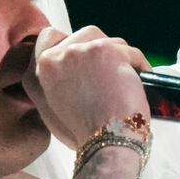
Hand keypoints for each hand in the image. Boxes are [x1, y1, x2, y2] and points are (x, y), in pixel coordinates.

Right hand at [22, 26, 151, 148]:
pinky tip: (141, 80)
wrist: (105, 143)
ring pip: (108, 40)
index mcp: (38, 73)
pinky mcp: (106, 51)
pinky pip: (130, 51)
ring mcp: (80, 51)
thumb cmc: (85, 134)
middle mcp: (54, 58)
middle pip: (84, 35)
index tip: (86, 56)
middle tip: (111, 72)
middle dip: (100, 49)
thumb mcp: (52, 110)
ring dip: (120, 56)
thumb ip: (53, 84)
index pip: (49, 36)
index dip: (72, 43)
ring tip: (126, 79)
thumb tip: (70, 72)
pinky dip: (138, 65)